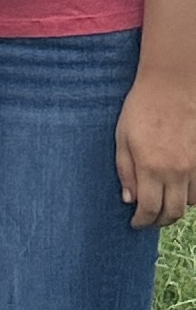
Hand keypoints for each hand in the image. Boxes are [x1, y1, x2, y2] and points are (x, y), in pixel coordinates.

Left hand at [116, 69, 195, 229]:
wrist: (173, 86)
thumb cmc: (141, 109)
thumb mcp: (122, 138)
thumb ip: (125, 171)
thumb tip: (129, 199)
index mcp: (151, 167)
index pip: (149, 208)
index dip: (142, 221)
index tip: (135, 223)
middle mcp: (177, 171)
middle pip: (172, 212)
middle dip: (159, 221)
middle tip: (149, 220)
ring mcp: (195, 166)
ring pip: (189, 203)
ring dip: (175, 207)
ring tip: (162, 203)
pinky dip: (191, 195)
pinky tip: (179, 189)